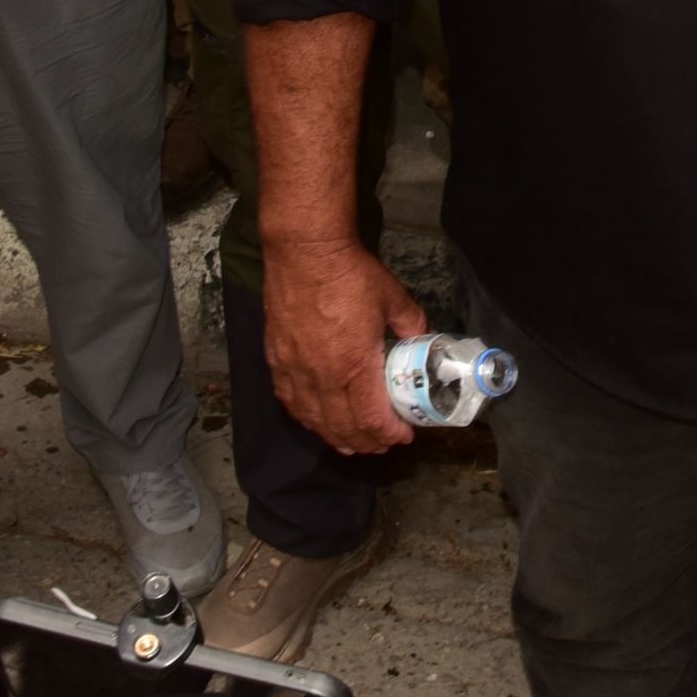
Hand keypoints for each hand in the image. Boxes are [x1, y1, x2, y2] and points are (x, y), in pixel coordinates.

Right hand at [261, 238, 426, 452]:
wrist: (304, 251)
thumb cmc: (350, 274)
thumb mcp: (393, 298)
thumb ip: (410, 322)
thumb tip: (420, 336)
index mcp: (355, 365)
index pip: (371, 419)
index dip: (388, 435)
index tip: (402, 436)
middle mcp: (322, 377)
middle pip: (341, 428)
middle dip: (364, 443)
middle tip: (380, 445)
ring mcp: (295, 370)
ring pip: (313, 420)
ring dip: (334, 438)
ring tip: (350, 445)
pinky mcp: (276, 359)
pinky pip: (289, 401)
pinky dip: (305, 418)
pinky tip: (314, 420)